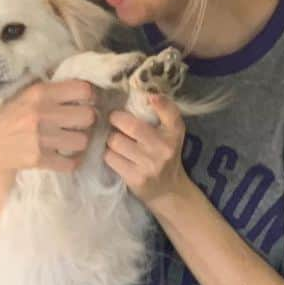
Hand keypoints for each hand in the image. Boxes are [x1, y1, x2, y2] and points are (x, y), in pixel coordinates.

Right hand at [0, 80, 96, 173]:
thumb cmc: (5, 121)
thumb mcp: (23, 97)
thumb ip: (47, 93)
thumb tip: (81, 90)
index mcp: (39, 93)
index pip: (82, 89)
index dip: (88, 97)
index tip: (85, 102)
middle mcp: (42, 113)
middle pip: (87, 116)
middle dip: (85, 122)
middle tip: (77, 125)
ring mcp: (41, 138)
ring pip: (82, 140)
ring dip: (78, 143)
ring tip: (70, 142)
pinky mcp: (40, 159)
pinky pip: (71, 163)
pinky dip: (71, 162)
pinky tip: (65, 158)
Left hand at [104, 93, 188, 211]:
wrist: (167, 190)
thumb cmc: (164, 154)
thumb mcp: (170, 132)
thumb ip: (162, 113)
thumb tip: (146, 94)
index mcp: (174, 132)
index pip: (171, 113)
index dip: (160, 103)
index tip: (149, 97)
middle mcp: (164, 148)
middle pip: (132, 126)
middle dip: (116, 119)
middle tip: (113, 118)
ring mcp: (150, 165)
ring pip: (116, 142)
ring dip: (110, 138)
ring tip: (114, 139)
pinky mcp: (136, 179)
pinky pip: (111, 158)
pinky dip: (108, 153)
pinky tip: (114, 154)